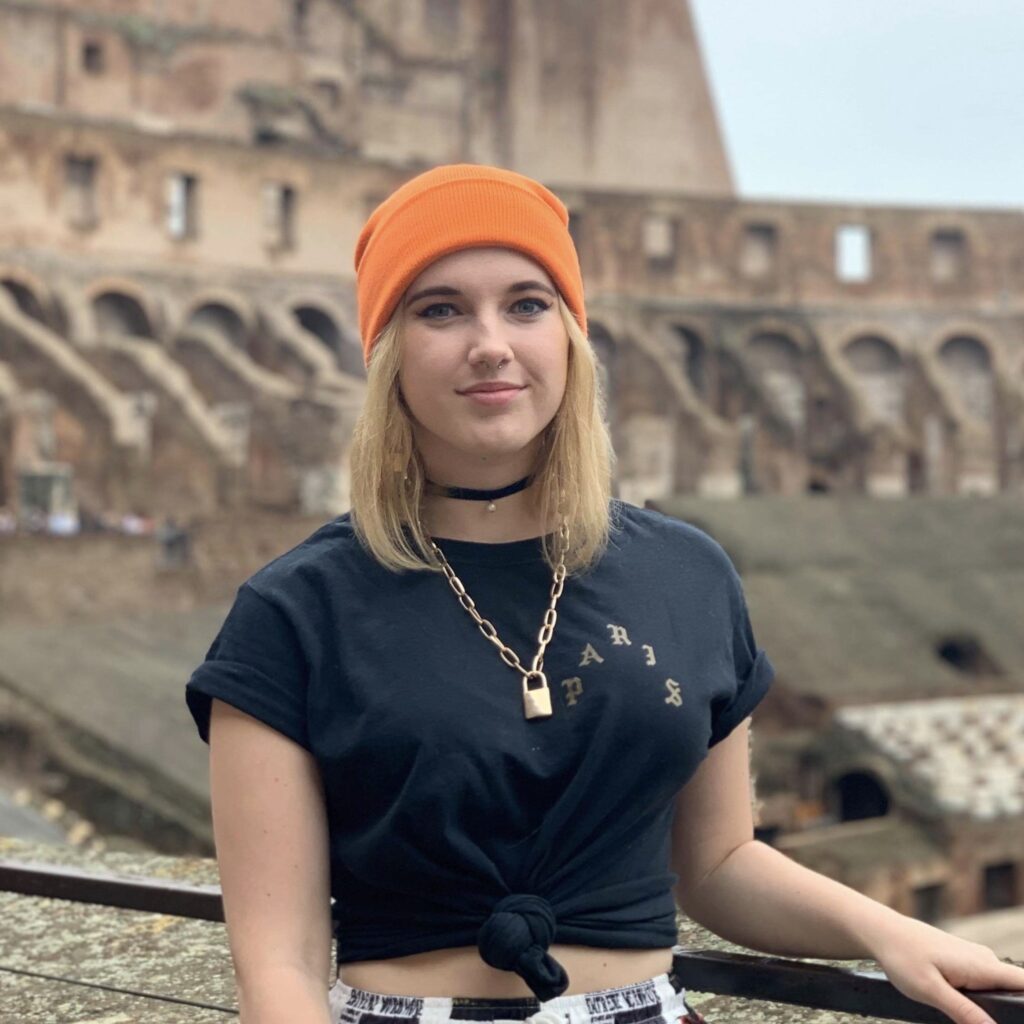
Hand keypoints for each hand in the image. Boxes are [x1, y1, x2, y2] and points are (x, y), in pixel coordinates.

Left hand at [868, 916, 1023, 1023]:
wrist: (882, 932)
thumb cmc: (902, 956)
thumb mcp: (930, 990)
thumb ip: (964, 1011)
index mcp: (982, 966)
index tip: (1018, 1018)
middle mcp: (984, 959)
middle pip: (1014, 990)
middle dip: (1009, 1012)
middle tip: (972, 1019)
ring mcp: (975, 959)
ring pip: (997, 988)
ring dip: (991, 1006)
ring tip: (965, 1015)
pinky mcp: (964, 961)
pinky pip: (983, 982)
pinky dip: (979, 998)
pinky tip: (964, 1007)